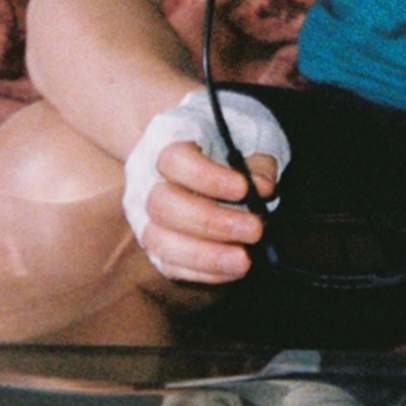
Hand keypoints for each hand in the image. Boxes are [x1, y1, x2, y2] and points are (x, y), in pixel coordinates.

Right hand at [137, 140, 275, 284]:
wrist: (200, 142)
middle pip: (164, 206)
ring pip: (159, 241)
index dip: (206, 177)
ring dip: (205, 255)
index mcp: (167, 140)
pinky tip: (232, 269)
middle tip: (255, 229)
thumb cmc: (229, 136)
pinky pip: (169, 264)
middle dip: (212, 222)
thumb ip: (258, 161)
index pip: (174, 160)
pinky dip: (202, 271)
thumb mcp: (251, 133)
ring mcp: (143, 214)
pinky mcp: (154, 243)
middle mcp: (145, 179)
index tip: (243, 189)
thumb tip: (262, 189)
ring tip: (244, 260)